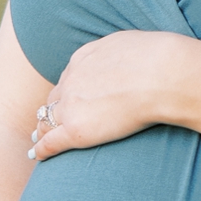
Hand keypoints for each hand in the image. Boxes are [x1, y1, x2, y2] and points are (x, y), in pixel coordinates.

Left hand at [27, 30, 187, 163]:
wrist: (161, 75)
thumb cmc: (157, 60)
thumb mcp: (130, 44)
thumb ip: (119, 53)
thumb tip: (125, 56)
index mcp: (83, 59)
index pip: (69, 78)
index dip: (67, 91)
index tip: (68, 99)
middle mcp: (72, 80)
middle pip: (54, 99)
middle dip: (51, 110)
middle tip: (47, 121)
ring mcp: (71, 105)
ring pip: (47, 120)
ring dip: (43, 129)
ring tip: (39, 138)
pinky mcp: (76, 129)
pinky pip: (51, 141)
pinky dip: (42, 149)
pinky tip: (38, 156)